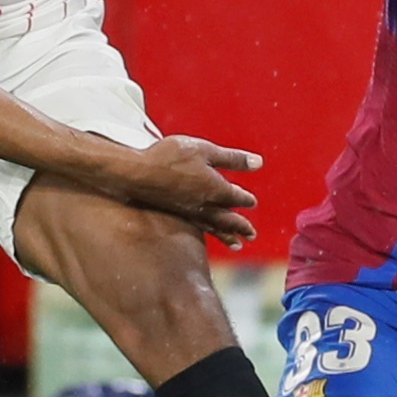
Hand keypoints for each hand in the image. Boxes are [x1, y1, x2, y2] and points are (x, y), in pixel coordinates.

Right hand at [105, 136, 261, 244]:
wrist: (138, 173)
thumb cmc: (171, 158)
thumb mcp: (206, 151)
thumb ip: (232, 158)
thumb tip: (259, 163)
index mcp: (217, 189)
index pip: (237, 197)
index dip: (246, 199)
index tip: (252, 203)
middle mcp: (206, 205)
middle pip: (229, 219)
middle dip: (241, 227)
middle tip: (251, 236)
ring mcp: (190, 211)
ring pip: (214, 227)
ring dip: (227, 235)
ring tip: (236, 245)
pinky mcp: (176, 213)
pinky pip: (199, 227)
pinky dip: (209, 232)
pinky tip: (207, 233)